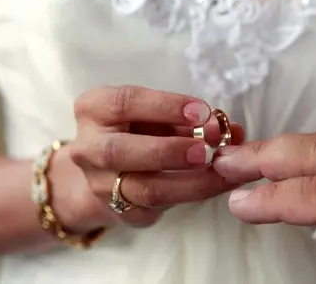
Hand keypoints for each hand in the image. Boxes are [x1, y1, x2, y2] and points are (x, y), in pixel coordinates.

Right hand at [65, 85, 243, 230]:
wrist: (110, 169)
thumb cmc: (139, 129)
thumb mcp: (157, 113)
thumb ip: (187, 118)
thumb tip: (227, 127)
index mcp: (93, 109)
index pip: (124, 103)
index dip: (165, 106)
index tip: (202, 111)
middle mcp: (88, 148)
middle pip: (120, 151)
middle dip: (168, 150)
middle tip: (207, 150)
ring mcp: (100, 184)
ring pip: (144, 189)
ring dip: (190, 181)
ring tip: (224, 171)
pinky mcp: (121, 212)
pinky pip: (159, 208)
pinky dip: (194, 195)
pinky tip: (220, 185)